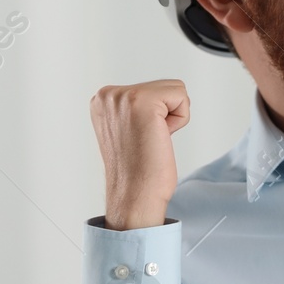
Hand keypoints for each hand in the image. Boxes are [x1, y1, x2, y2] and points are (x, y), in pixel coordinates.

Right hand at [90, 79, 189, 230]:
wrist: (134, 197)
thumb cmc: (136, 171)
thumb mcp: (126, 129)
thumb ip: (133, 109)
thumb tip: (155, 102)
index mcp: (102, 100)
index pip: (151, 89)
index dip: (155, 117)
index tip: (139, 139)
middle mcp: (108, 95)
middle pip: (164, 86)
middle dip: (165, 115)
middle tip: (147, 142)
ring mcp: (123, 97)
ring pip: (174, 89)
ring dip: (172, 118)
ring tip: (151, 140)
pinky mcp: (142, 102)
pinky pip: (182, 97)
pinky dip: (180, 120)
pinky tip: (160, 138)